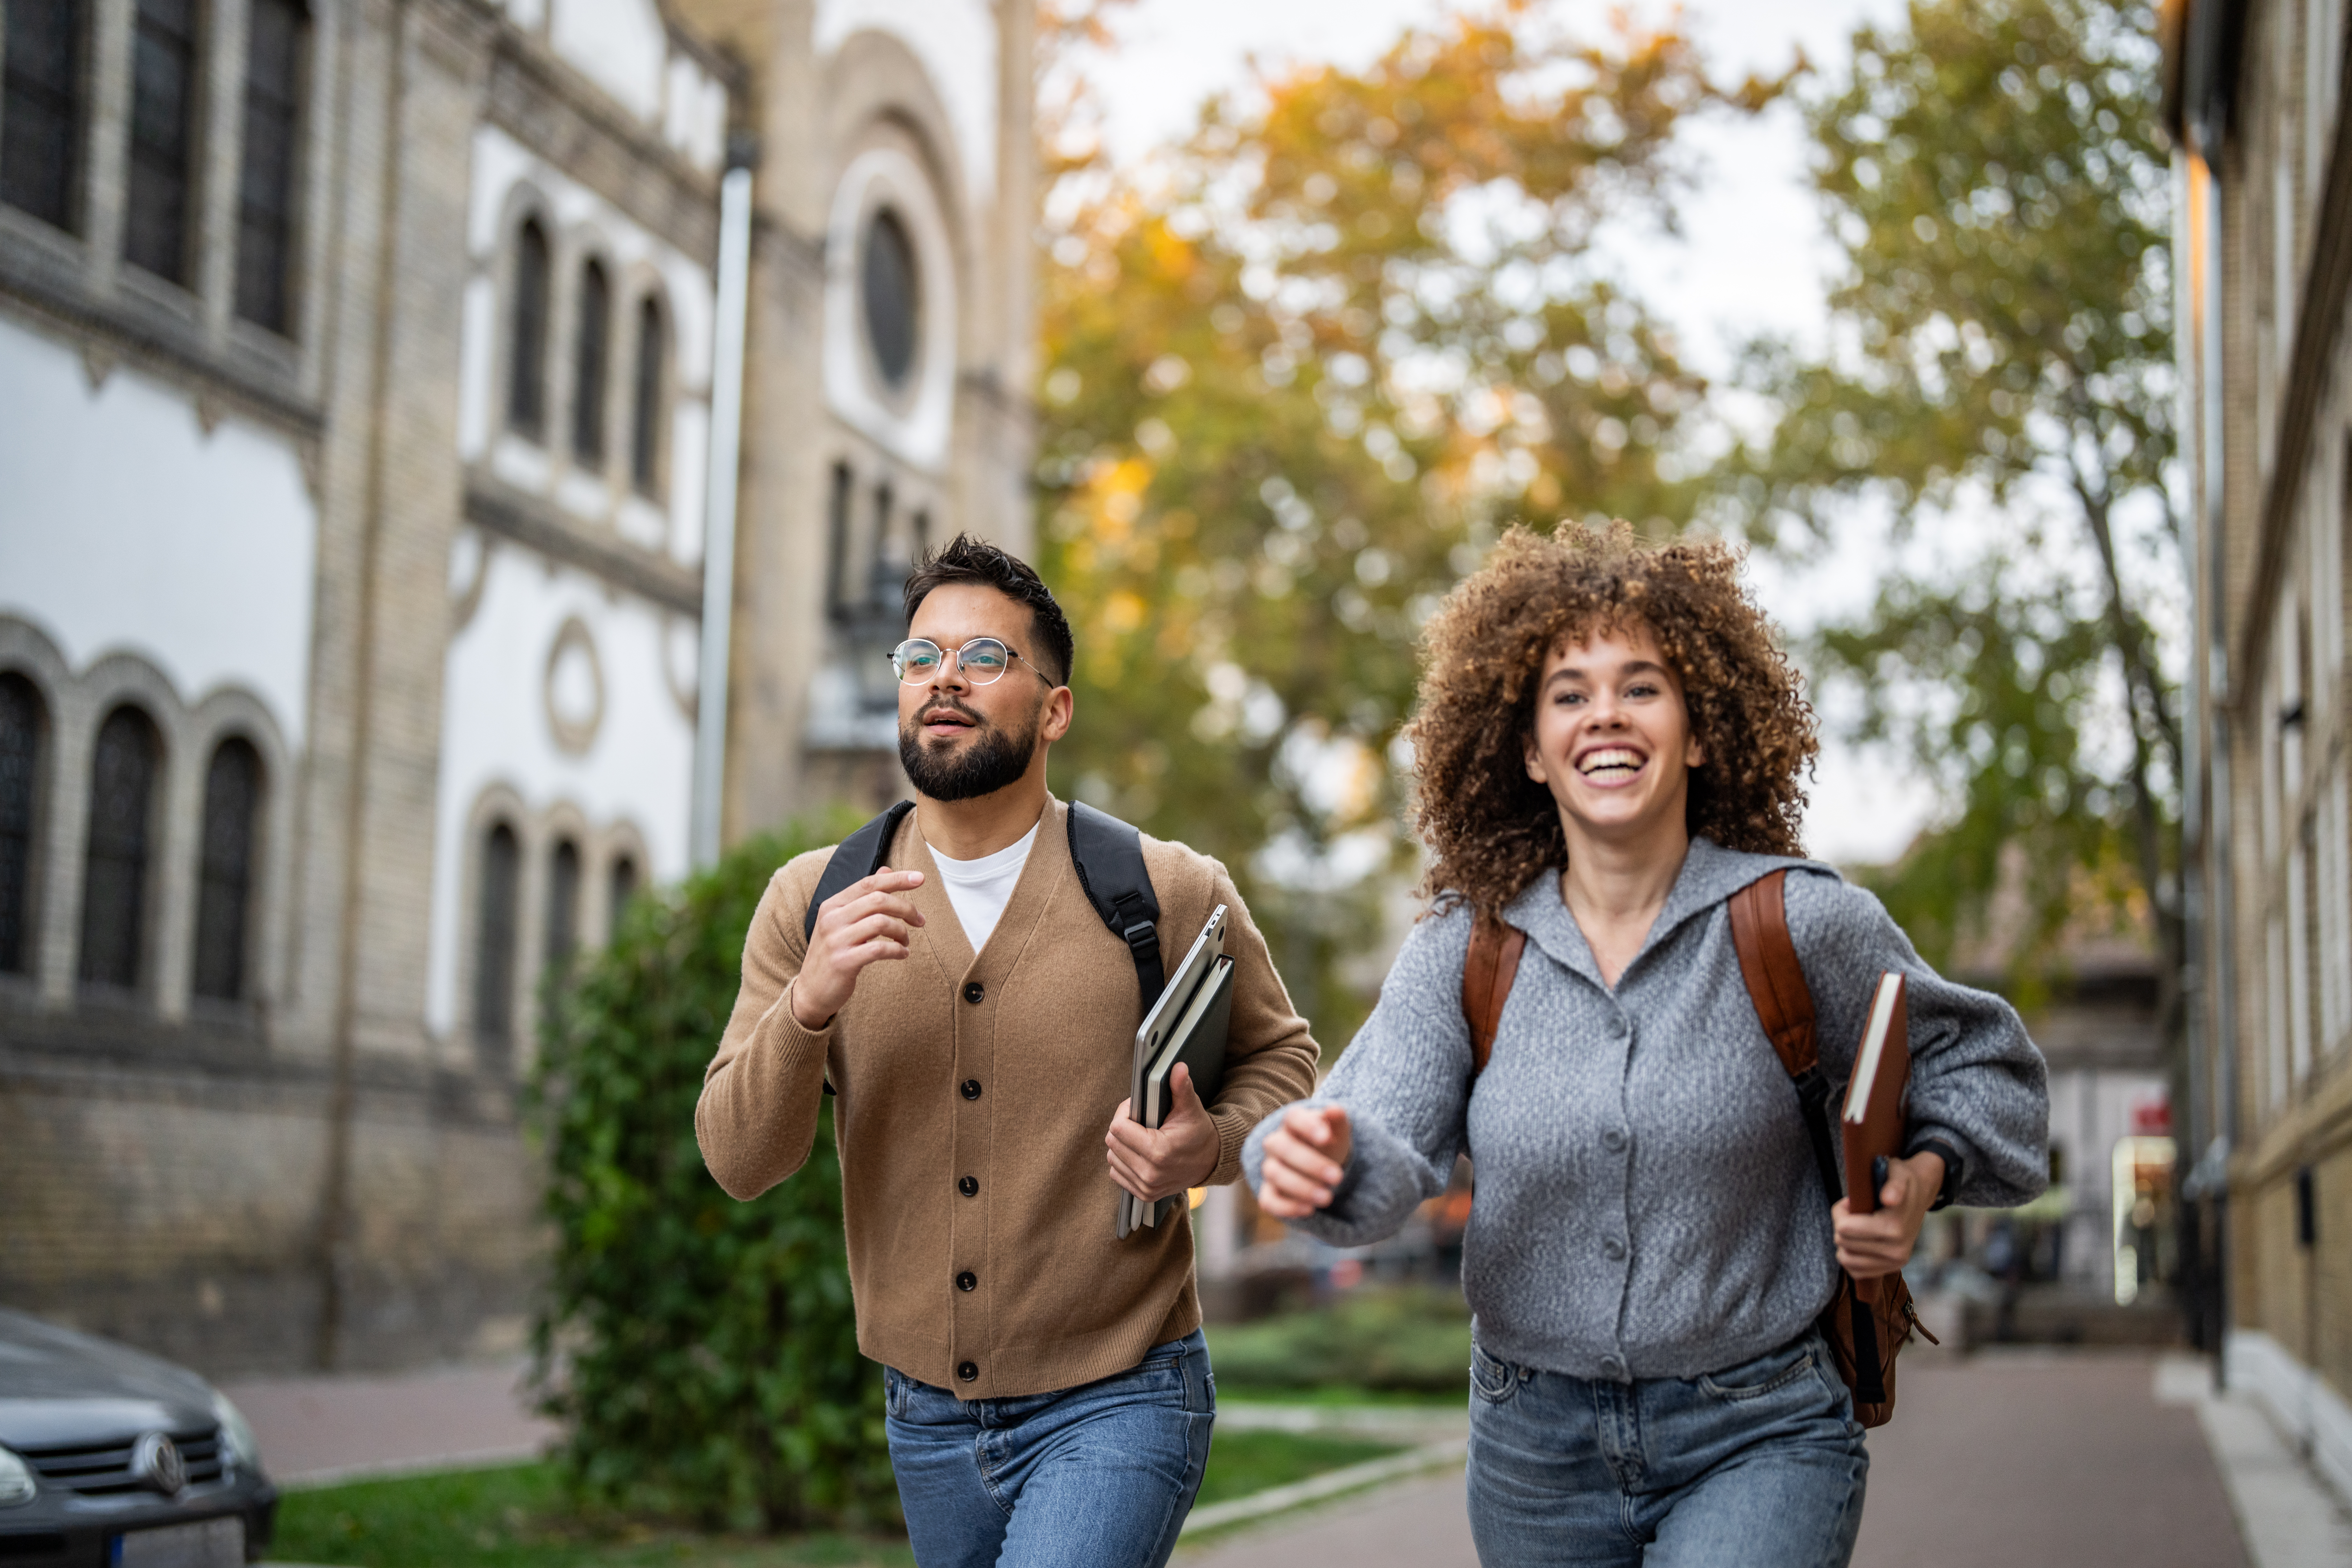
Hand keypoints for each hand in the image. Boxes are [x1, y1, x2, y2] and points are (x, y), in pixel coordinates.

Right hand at [791, 869, 925, 1027]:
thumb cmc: (833, 953)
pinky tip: (902, 954)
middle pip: (878, 900)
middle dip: (906, 908)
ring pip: (881, 922)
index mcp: (832, 905)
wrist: (810, 991)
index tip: (921, 878)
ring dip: (902, 931)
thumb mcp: (843, 921)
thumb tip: (887, 870)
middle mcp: (832, 919)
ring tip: (906, 941)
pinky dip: (897, 950)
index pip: (869, 883)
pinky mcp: (843, 962)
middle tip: (920, 921)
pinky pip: (878, 949)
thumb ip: (864, 896)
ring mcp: (836, 940)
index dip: (897, 879)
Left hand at [1106, 1063, 1221, 1201]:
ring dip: (1121, 1145)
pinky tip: (1138, 1153)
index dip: (1124, 1112)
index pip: (1118, 1128)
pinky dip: (1123, 1161)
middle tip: (1138, 1121)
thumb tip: (1178, 1067)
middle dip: (1122, 1127)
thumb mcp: (1190, 1108)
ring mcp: (1146, 1186)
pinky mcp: (1143, 1194)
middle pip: (1112, 1142)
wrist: (1210, 1162)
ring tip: (1139, 1136)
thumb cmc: (1198, 1133)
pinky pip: (1116, 1173)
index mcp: (1158, 1152)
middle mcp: (1150, 1173)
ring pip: (1112, 1157)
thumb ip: (1181, 1087)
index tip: (1136, 1108)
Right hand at [1254, 1104, 1352, 1218]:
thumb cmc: (1329, 1144)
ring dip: (1301, 1187)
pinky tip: (1309, 1211)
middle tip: (1337, 1177)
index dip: (1307, 1126)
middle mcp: (1276, 1143)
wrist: (1323, 1163)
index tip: (1326, 1137)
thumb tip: (1334, 1109)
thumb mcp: (1338, 1132)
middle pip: (1283, 1148)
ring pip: (1275, 1174)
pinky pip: (1268, 1201)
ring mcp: (1270, 1168)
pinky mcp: (1269, 1193)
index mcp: (1293, 1123)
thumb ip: (1337, 1121)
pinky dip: (1286, 1207)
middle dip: (1310, 1163)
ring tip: (1328, 1198)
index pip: (1293, 1118)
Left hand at [1831, 1150, 1945, 1279]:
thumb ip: (1893, 1184)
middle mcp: (1897, 1251)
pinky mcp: (1891, 1270)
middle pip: (1842, 1242)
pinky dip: (1851, 1256)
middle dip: (1842, 1224)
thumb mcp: (1897, 1173)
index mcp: (1895, 1228)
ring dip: (1845, 1241)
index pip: (1845, 1228)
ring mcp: (1895, 1263)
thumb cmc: (1902, 1181)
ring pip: (1846, 1259)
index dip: (1840, 1211)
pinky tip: (1859, 1241)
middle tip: (1854, 1212)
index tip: (1850, 1202)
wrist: (1919, 1195)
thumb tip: (1889, 1199)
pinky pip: (1855, 1271)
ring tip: (1857, 1226)